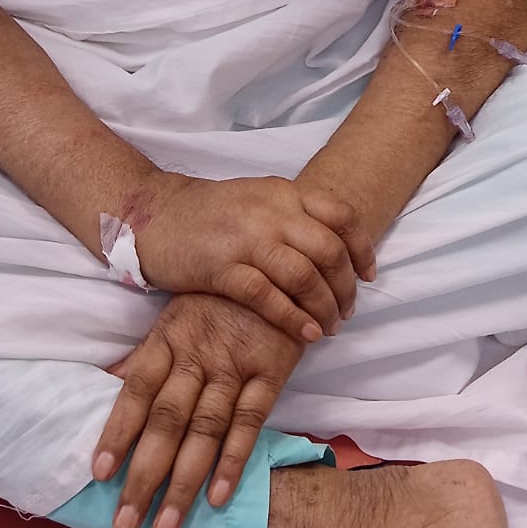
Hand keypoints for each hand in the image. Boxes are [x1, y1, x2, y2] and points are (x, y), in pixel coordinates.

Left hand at [93, 292, 304, 527]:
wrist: (278, 270)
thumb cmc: (217, 299)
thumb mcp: (175, 317)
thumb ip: (144, 356)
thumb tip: (102, 383)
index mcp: (168, 338)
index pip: (136, 390)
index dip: (117, 431)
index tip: (99, 473)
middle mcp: (198, 355)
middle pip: (167, 419)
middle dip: (144, 473)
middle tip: (125, 522)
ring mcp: (235, 364)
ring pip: (205, 428)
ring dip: (184, 481)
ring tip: (166, 526)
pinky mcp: (270, 371)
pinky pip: (250, 420)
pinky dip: (234, 460)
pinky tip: (218, 497)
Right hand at [131, 172, 374, 343]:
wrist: (157, 215)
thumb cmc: (212, 213)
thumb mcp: (260, 199)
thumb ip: (294, 216)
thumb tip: (335, 249)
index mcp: (285, 193)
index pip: (341, 216)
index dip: (362, 249)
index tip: (369, 276)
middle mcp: (272, 212)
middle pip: (329, 251)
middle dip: (346, 287)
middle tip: (347, 311)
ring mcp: (247, 239)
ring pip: (304, 276)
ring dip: (325, 307)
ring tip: (330, 327)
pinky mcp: (223, 268)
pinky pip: (269, 297)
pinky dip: (294, 318)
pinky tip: (307, 334)